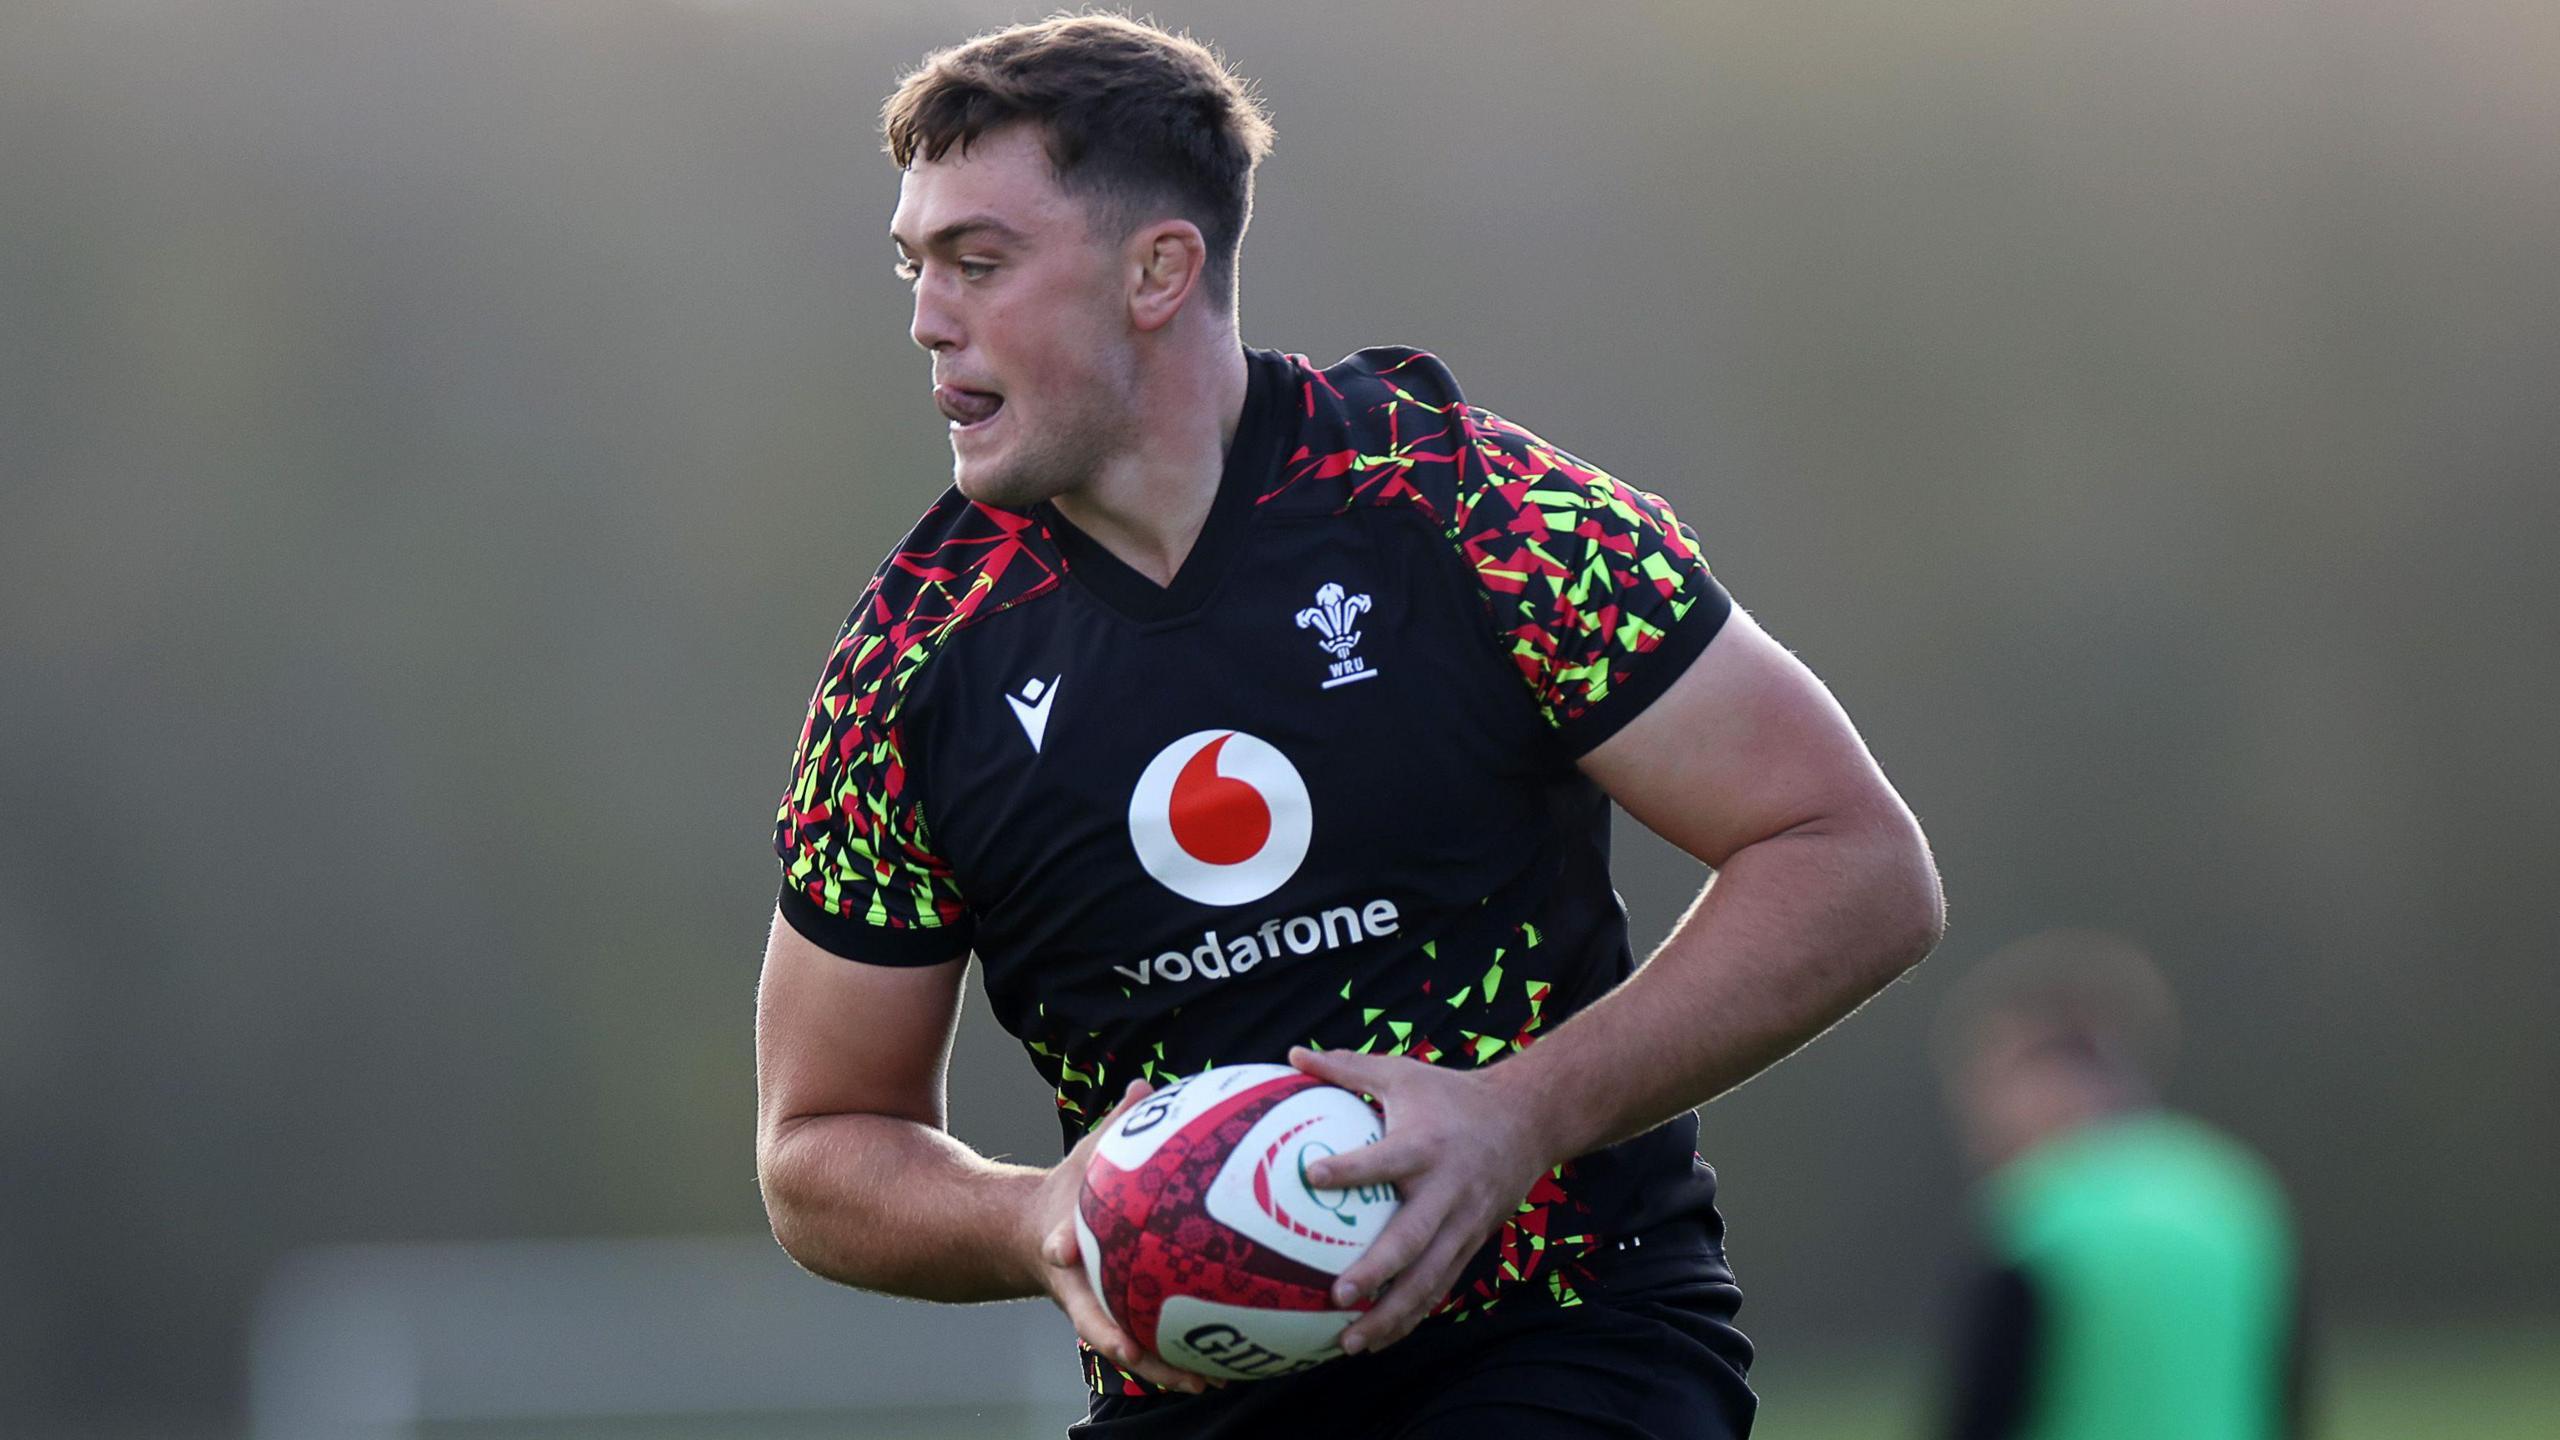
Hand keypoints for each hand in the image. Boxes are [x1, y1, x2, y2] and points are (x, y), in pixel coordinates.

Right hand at [1028, 1079, 1215, 1394]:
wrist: (1032, 1236)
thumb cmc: (1070, 1191)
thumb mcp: (1088, 1155)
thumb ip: (1116, 1124)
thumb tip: (1143, 1082)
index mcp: (1061, 1245)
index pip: (1054, 1246)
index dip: (1056, 1247)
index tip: (1055, 1249)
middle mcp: (1077, 1287)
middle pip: (1090, 1318)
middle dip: (1112, 1338)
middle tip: (1135, 1353)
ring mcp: (1097, 1310)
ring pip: (1128, 1348)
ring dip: (1161, 1368)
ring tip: (1204, 1382)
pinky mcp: (1120, 1321)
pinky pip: (1153, 1345)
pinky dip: (1182, 1360)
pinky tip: (1225, 1372)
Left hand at [1287, 1046, 1556, 1354]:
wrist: (1529, 1122)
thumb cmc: (1451, 1095)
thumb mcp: (1403, 1073)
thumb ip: (1347, 1068)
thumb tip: (1292, 1052)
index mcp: (1427, 1146)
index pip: (1387, 1160)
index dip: (1352, 1169)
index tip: (1312, 1177)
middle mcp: (1447, 1191)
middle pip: (1413, 1238)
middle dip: (1378, 1271)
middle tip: (1337, 1294)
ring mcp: (1463, 1224)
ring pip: (1429, 1278)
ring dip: (1392, 1315)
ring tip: (1349, 1342)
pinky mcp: (1470, 1244)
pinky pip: (1439, 1287)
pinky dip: (1410, 1316)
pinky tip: (1376, 1340)